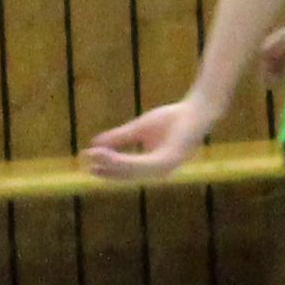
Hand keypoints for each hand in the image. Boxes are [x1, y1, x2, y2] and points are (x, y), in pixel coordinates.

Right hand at [84, 100, 211, 181]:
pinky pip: (143, 163)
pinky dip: (125, 160)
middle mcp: (160, 171)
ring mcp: (166, 167)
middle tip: (88, 167)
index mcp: (154, 166)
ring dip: (113, 165)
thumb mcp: (138, 129)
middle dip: (108, 171)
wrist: (195, 109)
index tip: (88, 166)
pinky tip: (111, 155)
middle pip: (129, 175)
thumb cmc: (171, 119)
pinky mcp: (171, 159)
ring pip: (134, 171)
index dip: (109, 170)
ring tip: (95, 157)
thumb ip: (119, 138)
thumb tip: (95, 144)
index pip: (128, 172)